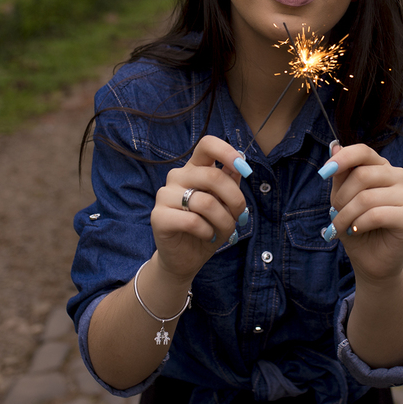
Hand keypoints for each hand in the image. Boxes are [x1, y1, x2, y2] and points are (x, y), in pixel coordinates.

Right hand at [151, 135, 248, 282]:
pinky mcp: (158, 217)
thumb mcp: (225, 204)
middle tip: (239, 215)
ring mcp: (164, 195)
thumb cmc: (207, 227)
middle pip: (213, 176)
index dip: (227, 152)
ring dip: (224, 221)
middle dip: (235, 199)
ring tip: (223, 230)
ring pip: (206, 202)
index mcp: (194, 168)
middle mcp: (177, 177)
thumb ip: (230, 182)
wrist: (185, 258)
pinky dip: (207, 231)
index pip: (207, 145)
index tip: (244, 169)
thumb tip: (240, 164)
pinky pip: (193, 221)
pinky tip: (207, 235)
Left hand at [321, 142, 402, 284]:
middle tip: (335, 215)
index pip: (363, 151)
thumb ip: (341, 174)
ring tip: (341, 228)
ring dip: (346, 216)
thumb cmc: (356, 226)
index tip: (323, 173)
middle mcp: (397, 176)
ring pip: (366, 197)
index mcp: (381, 167)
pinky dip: (359, 224)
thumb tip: (335, 147)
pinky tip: (356, 230)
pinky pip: (376, 214)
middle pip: (362, 175)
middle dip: (341, 198)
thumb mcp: (342, 199)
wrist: (371, 260)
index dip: (343, 159)